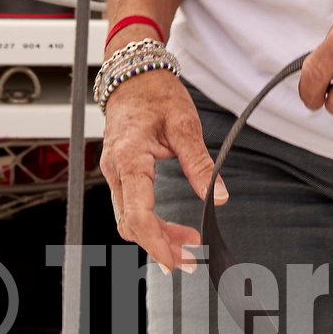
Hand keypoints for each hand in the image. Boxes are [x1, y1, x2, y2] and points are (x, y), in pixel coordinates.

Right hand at [100, 69, 227, 271]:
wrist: (134, 73)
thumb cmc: (156, 93)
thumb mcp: (185, 125)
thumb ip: (200, 164)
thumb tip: (219, 197)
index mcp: (129, 159)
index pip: (138, 215)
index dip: (156, 243)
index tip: (176, 260)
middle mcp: (115, 170)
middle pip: (131, 224)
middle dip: (159, 245)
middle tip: (190, 258)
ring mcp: (113, 172)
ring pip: (128, 218)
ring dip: (154, 235)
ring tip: (186, 242)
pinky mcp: (118, 171)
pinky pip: (128, 206)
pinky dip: (147, 221)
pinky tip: (168, 227)